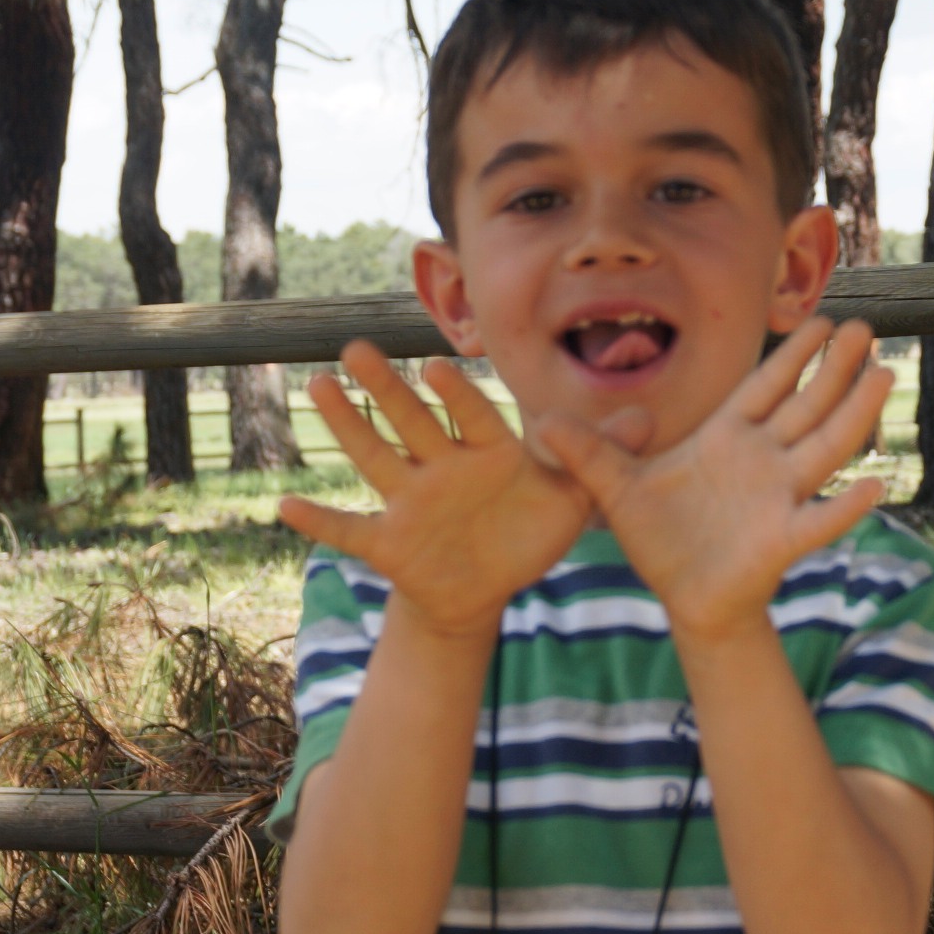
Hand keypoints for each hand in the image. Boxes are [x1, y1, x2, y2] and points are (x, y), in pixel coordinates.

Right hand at [278, 343, 644, 638]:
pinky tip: (285, 508)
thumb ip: (601, 458)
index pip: (472, 417)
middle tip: (356, 348)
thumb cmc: (528, 530)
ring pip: (374, 459)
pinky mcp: (390, 543)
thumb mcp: (573, 499)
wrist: (487, 585)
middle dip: (385, 389)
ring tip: (318, 387)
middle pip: (411, 423)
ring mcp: (410, 502)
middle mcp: (442, 467)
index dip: (457, 397)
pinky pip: (350, 531)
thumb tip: (647, 418)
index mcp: (487, 451)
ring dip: (346, 427)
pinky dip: (320, 523)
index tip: (440, 367)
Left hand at [534, 318, 893, 642]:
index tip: (822, 319)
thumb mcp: (615, 490)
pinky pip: (819, 519)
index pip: (766, 386)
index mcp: (727, 439)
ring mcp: (777, 497)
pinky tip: (874, 484)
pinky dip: (845, 505)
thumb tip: (544, 421)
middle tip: (866, 327)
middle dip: (835, 368)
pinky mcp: (781, 539)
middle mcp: (762, 461)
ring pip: (823, 448)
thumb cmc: (659, 539)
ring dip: (853, 413)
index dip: (794, 354)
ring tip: (884, 375)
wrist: (682, 598)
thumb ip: (587, 453)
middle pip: (806, 405)